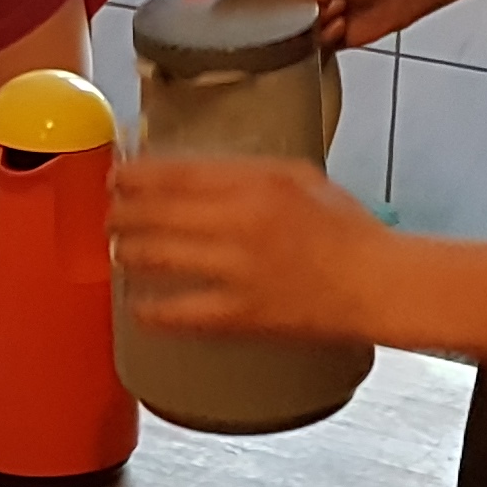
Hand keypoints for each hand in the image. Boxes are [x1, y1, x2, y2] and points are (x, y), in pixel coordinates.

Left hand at [109, 155, 396, 339]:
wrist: (377, 284)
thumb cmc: (346, 230)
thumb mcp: (299, 178)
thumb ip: (247, 172)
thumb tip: (194, 175)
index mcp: (256, 182)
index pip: (175, 173)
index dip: (135, 176)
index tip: (116, 178)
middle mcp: (240, 221)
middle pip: (155, 212)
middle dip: (121, 214)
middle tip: (109, 216)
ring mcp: (236, 270)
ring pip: (157, 257)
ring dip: (127, 253)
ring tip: (118, 252)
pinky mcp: (240, 314)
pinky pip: (179, 312)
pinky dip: (150, 310)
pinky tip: (137, 306)